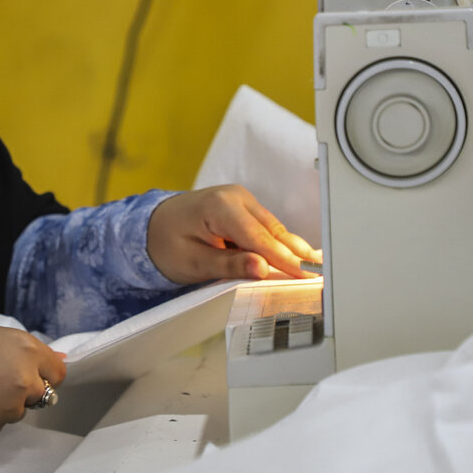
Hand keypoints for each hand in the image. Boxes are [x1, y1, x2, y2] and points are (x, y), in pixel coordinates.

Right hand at [0, 318, 66, 440]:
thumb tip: (53, 358)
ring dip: (2, 405)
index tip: (27, 372)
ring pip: (16, 411)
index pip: (56, 371)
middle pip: (40, 393)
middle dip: (22, 389)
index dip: (42, 372)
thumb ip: (18, 348)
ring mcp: (8, 409)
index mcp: (24, 348)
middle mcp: (24, 380)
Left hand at [146, 184, 322, 283]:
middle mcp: (234, 197)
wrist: (151, 226)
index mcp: (219, 206)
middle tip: (321, 274)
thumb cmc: (166, 243)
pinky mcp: (244, 207)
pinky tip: (301, 256)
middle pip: (273, 231)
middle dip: (297, 254)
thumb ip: (228, 265)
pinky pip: (267, 227)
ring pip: (274, 228)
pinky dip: (281, 243)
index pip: (260, 238)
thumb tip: (261, 267)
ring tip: (319, 267)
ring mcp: (241, 199)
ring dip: (294, 248)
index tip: (305, 276)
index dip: (284, 260)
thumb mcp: (192, 262)